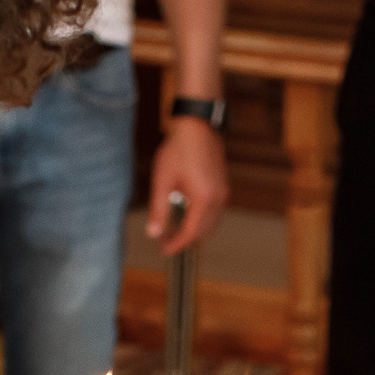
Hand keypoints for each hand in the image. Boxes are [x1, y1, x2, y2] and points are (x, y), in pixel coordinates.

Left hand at [144, 119, 226, 255]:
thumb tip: (152, 232)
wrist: (196, 126)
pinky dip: (201, 220)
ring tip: (174, 230)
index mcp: (203, 199)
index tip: (163, 249)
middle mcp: (218, 198)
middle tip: (165, 241)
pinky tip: (185, 215)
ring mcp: (223, 192)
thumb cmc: (178, 149)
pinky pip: (214, 212)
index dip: (177, 244)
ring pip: (211, 224)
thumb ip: (158, 209)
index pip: (191, 233)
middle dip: (185, 240)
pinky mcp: (223, 186)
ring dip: (194, 231)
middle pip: (203, 232)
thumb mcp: (163, 180)